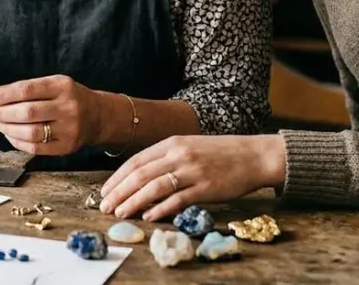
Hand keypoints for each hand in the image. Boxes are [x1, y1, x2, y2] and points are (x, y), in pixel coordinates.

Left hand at [0, 76, 108, 155]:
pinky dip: (17, 142)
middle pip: (26, 112)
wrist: (98, 116)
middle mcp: (68, 108)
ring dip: (7, 129)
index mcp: (62, 86)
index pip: (26, 90)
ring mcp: (68, 130)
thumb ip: (29, 89)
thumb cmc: (69, 97)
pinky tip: (9, 135)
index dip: (2, 95)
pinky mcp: (66, 147)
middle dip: (2, 113)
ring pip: (30, 132)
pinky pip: (36, 148)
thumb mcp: (55, 84)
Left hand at [98, 135, 286, 221]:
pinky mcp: (206, 188)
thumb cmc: (220, 154)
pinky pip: (177, 199)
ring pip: (154, 187)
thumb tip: (139, 180)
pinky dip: (160, 208)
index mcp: (172, 143)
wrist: (253, 155)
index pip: (136, 161)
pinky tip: (148, 216)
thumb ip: (166, 160)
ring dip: (133, 202)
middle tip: (105, 207)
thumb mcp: (189, 147)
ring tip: (120, 213)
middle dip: (119, 192)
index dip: (117, 177)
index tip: (105, 191)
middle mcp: (179, 155)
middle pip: (140, 174)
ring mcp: (192, 171)